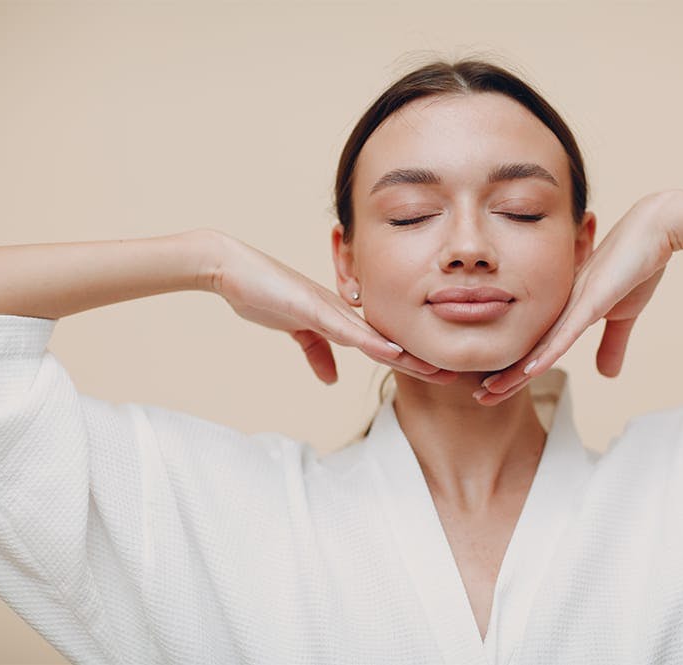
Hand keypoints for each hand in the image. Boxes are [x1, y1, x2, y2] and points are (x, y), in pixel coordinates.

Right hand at [211, 234, 456, 384]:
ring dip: (405, 355)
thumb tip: (332, 380)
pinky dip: (370, 343)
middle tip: (451, 375)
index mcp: (340, 317)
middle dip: (418, 359)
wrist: (230, 268)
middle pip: (387, 340)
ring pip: (374, 336)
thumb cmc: (263, 294)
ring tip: (434, 370)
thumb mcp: (295, 331)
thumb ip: (316, 353)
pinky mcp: (311, 307)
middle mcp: (342, 311)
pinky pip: (345, 329)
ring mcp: (329, 308)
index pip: (381, 343)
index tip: (435, 374)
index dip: (408, 359)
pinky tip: (392, 353)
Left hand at [475, 192, 675, 404]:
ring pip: (539, 345)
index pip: (537, 347)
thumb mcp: (624, 315)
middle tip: (480, 397)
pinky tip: (529, 371)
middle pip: (528, 349)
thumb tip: (606, 375)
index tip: (495, 390)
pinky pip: (566, 333)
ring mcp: (573, 303)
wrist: (656, 230)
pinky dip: (547, 354)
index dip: (516, 370)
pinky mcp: (591, 300)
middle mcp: (561, 307)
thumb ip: (612, 344)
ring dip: (515, 371)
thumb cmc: (637, 266)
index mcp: (566, 311)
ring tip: (490, 391)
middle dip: (504, 375)